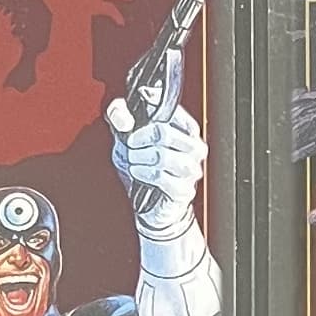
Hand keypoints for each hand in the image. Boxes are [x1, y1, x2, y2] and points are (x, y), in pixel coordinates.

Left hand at [110, 91, 205, 225]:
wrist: (152, 204)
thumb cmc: (145, 167)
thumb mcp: (128, 136)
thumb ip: (120, 117)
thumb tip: (122, 117)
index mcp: (187, 130)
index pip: (171, 111)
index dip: (149, 111)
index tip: (132, 119)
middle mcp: (194, 149)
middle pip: (165, 134)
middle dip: (140, 139)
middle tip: (131, 145)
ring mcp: (192, 171)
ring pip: (163, 156)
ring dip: (141, 158)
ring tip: (134, 160)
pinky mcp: (184, 190)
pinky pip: (161, 177)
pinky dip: (144, 173)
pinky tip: (138, 172)